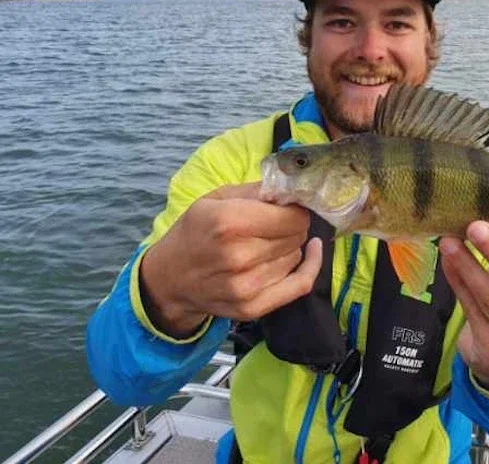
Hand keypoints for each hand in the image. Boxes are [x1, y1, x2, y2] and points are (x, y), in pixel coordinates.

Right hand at [140, 182, 321, 337]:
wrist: (170, 278)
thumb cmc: (195, 231)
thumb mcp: (217, 199)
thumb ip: (257, 190)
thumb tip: (293, 187)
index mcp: (229, 222)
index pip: (293, 216)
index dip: (295, 209)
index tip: (288, 207)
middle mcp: (239, 256)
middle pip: (296, 235)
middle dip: (291, 226)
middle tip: (275, 224)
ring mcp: (247, 286)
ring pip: (296, 256)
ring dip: (290, 247)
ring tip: (269, 243)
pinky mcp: (253, 308)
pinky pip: (301, 284)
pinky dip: (311, 267)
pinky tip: (311, 253)